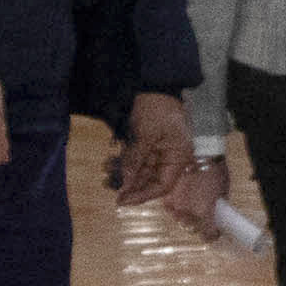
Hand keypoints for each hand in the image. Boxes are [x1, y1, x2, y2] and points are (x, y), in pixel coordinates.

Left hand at [113, 93, 195, 208]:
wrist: (156, 85)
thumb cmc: (157, 110)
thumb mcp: (145, 135)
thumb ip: (135, 159)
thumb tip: (124, 183)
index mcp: (178, 158)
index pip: (162, 186)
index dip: (143, 196)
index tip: (123, 201)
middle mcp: (171, 158)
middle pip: (151, 180)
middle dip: (130, 185)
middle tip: (110, 189)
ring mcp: (159, 150)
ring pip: (141, 170)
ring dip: (124, 174)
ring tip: (107, 172)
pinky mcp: (149, 143)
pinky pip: (136, 158)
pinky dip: (124, 162)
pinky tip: (110, 163)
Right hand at [158, 156, 230, 233]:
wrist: (200, 156)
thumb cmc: (215, 172)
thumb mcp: (223, 193)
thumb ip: (218, 207)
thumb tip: (218, 214)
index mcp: (205, 212)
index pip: (208, 234)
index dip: (212, 235)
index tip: (214, 234)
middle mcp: (188, 212)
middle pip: (193, 228)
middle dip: (199, 225)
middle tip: (203, 219)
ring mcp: (175, 205)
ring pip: (180, 220)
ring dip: (187, 217)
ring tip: (192, 209)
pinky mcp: (167, 197)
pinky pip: (170, 209)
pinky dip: (176, 208)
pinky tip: (182, 202)